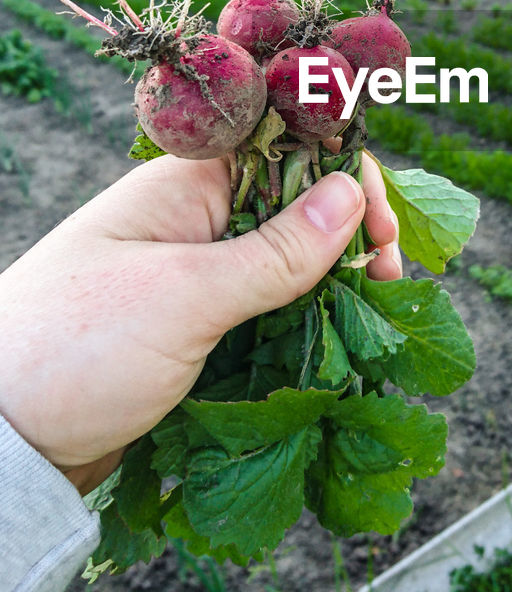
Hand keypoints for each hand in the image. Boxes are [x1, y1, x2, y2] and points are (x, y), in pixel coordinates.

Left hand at [0, 153, 399, 494]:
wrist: (2, 443)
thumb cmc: (77, 350)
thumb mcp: (186, 297)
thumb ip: (275, 251)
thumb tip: (351, 194)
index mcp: (183, 186)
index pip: (284, 149)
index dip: (343, 176)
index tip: (385, 227)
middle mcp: (191, 221)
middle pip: (293, 206)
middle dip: (350, 232)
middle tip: (392, 278)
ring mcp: (192, 276)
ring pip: (284, 261)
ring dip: (334, 279)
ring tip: (379, 308)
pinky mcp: (193, 328)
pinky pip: (264, 308)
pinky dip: (305, 318)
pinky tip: (338, 335)